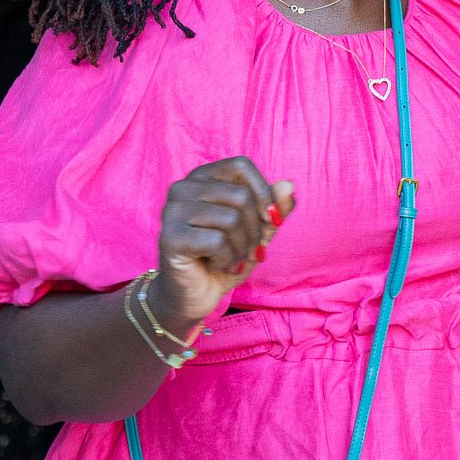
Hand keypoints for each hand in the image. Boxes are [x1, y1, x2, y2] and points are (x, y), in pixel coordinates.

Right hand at [150, 158, 295, 339]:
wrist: (195, 294)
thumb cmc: (226, 256)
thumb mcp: (257, 229)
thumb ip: (273, 207)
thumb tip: (289, 185)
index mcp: (201, 177)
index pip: (241, 166)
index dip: (263, 193)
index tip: (269, 220)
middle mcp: (182, 187)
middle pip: (241, 196)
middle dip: (255, 231)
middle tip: (248, 251)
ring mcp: (172, 211)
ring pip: (231, 219)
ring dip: (242, 248)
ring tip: (232, 260)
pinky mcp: (170, 237)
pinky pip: (217, 242)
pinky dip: (227, 260)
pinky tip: (215, 265)